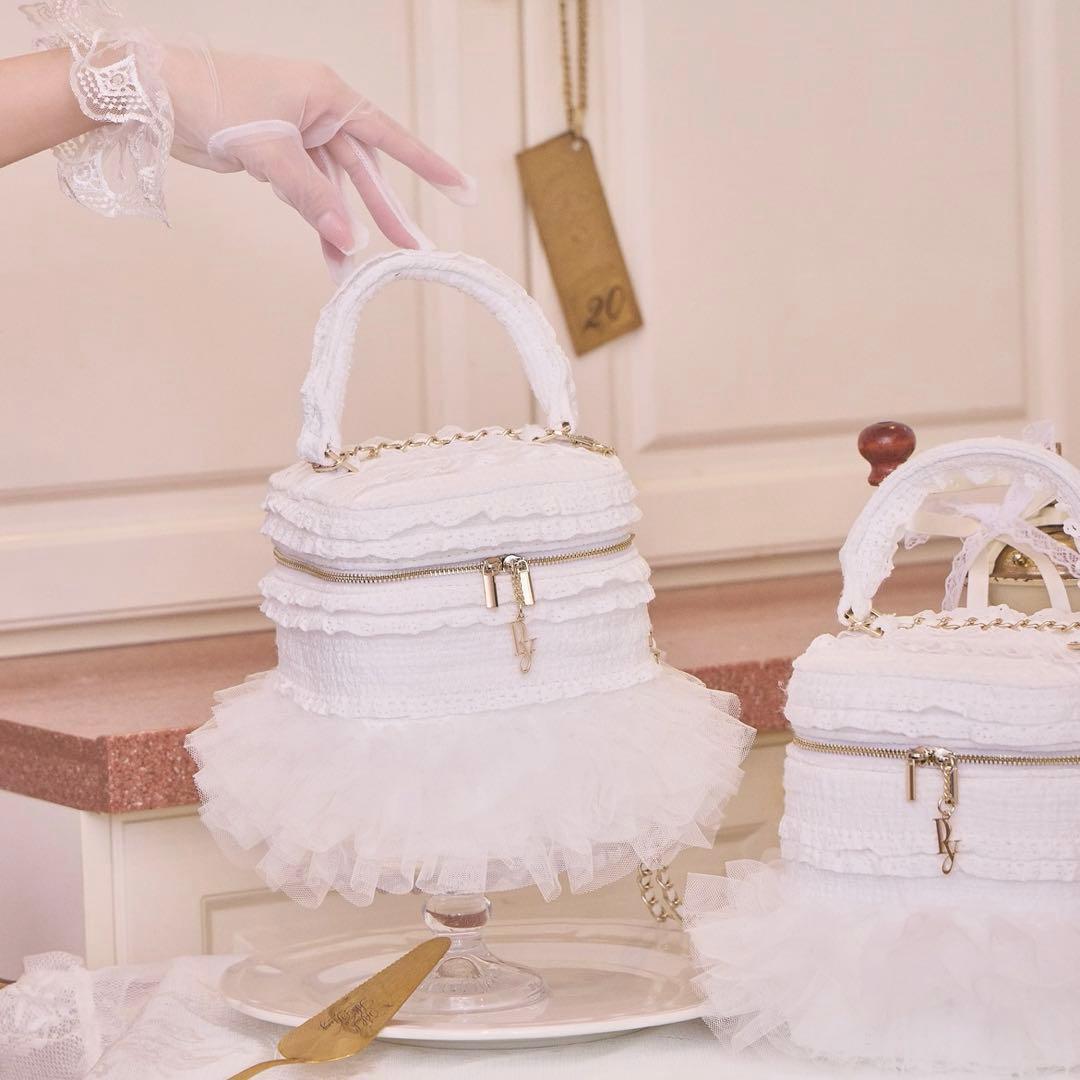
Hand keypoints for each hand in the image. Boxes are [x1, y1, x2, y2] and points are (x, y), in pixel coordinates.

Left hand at [163, 45, 474, 277]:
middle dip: (385, 212)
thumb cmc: (213, 100)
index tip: (462, 190)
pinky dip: (316, 219)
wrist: (153, 95)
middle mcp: (318, 111)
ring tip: (352, 268)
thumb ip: (313, 198)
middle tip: (411, 249)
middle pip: (365, 170)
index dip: (429, 167)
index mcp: (327, 95)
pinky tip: (326, 249)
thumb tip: (350, 240)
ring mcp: (297, 133)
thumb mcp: (271, 152)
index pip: (391, 136)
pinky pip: (309, 192)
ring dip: (343, 226)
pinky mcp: (276, 153)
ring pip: (334, 188)